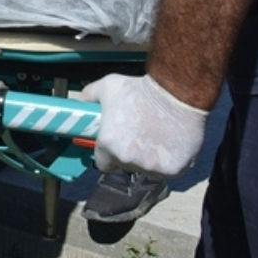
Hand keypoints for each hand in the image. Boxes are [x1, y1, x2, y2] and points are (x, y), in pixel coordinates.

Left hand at [82, 73, 210, 178]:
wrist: (175, 93)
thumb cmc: (141, 90)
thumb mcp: (107, 87)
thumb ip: (90, 95)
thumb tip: (82, 100)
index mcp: (108, 144)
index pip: (102, 163)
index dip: (108, 155)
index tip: (115, 146)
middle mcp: (127, 159)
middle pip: (126, 164)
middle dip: (130, 153)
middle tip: (139, 135)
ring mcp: (151, 166)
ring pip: (148, 168)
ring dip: (150, 158)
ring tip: (157, 135)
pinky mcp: (173, 169)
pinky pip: (169, 170)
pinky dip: (171, 160)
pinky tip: (172, 143)